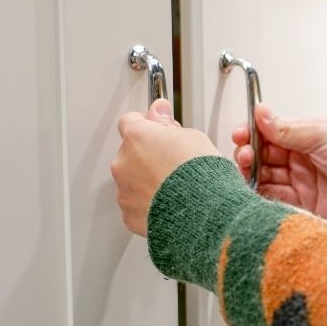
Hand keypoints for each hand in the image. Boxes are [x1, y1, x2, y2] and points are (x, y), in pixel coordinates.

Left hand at [112, 98, 220, 235]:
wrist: (203, 213)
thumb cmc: (200, 175)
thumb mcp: (192, 137)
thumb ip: (168, 124)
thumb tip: (159, 111)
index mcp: (137, 137)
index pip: (130, 121)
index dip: (146, 125)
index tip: (158, 130)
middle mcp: (123, 162)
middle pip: (130, 152)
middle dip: (147, 156)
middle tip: (173, 162)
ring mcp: (124, 190)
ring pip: (131, 180)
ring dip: (146, 180)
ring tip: (174, 187)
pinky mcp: (129, 214)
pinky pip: (135, 204)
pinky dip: (148, 204)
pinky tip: (168, 204)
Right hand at [232, 104, 326, 221]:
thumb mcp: (320, 135)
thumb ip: (286, 129)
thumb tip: (261, 111)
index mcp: (306, 134)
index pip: (270, 131)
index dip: (252, 133)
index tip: (240, 136)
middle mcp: (301, 155)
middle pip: (264, 154)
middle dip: (250, 154)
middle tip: (246, 156)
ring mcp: (302, 177)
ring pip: (267, 175)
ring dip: (253, 173)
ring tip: (248, 172)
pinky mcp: (304, 200)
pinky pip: (277, 196)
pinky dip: (263, 192)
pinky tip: (255, 189)